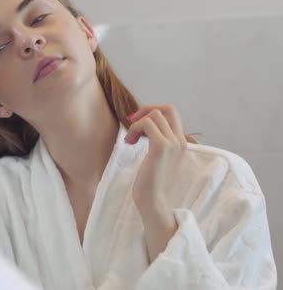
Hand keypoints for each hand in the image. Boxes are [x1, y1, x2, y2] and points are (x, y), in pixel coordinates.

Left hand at [124, 104, 186, 260]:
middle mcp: (180, 141)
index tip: (137, 124)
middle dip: (147, 110)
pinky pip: (147, 124)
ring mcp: (172, 143)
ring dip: (137, 123)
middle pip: (168, 108)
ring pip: (155, 114)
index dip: (153, 112)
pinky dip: (134, 128)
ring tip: (130, 140)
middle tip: (133, 124)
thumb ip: (156, 143)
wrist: (154, 203)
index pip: (172, 114)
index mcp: (181, 143)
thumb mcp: (157, 159)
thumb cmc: (151, 184)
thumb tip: (142, 126)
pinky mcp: (161, 147)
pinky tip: (130, 143)